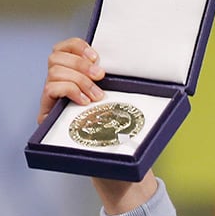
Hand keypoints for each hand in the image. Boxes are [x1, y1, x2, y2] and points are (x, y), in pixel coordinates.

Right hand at [37, 37, 157, 212]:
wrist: (113, 169)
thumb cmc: (121, 137)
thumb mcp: (125, 108)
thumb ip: (127, 90)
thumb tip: (166, 83)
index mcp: (75, 77)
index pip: (64, 48)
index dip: (76, 46)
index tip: (96, 55)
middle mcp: (59, 86)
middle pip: (55, 56)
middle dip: (79, 63)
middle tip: (100, 75)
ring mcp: (52, 100)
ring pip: (53, 70)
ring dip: (78, 79)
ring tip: (96, 96)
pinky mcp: (48, 115)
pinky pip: (50, 89)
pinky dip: (69, 90)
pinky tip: (85, 102)